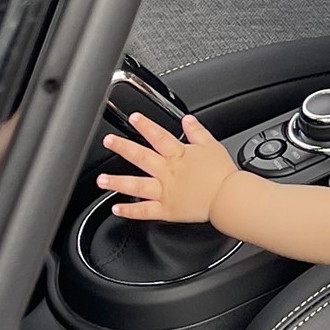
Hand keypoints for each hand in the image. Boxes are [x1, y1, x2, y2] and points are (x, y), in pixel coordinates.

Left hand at [99, 113, 236, 222]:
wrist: (228, 197)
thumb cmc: (223, 174)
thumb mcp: (212, 146)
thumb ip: (198, 132)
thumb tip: (187, 120)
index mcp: (179, 155)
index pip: (159, 136)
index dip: (145, 125)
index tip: (133, 118)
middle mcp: (168, 172)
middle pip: (141, 157)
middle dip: (123, 148)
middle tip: (108, 141)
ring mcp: (165, 192)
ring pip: (137, 185)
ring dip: (117, 182)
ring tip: (101, 180)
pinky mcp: (167, 210)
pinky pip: (145, 211)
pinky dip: (130, 211)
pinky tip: (116, 208)